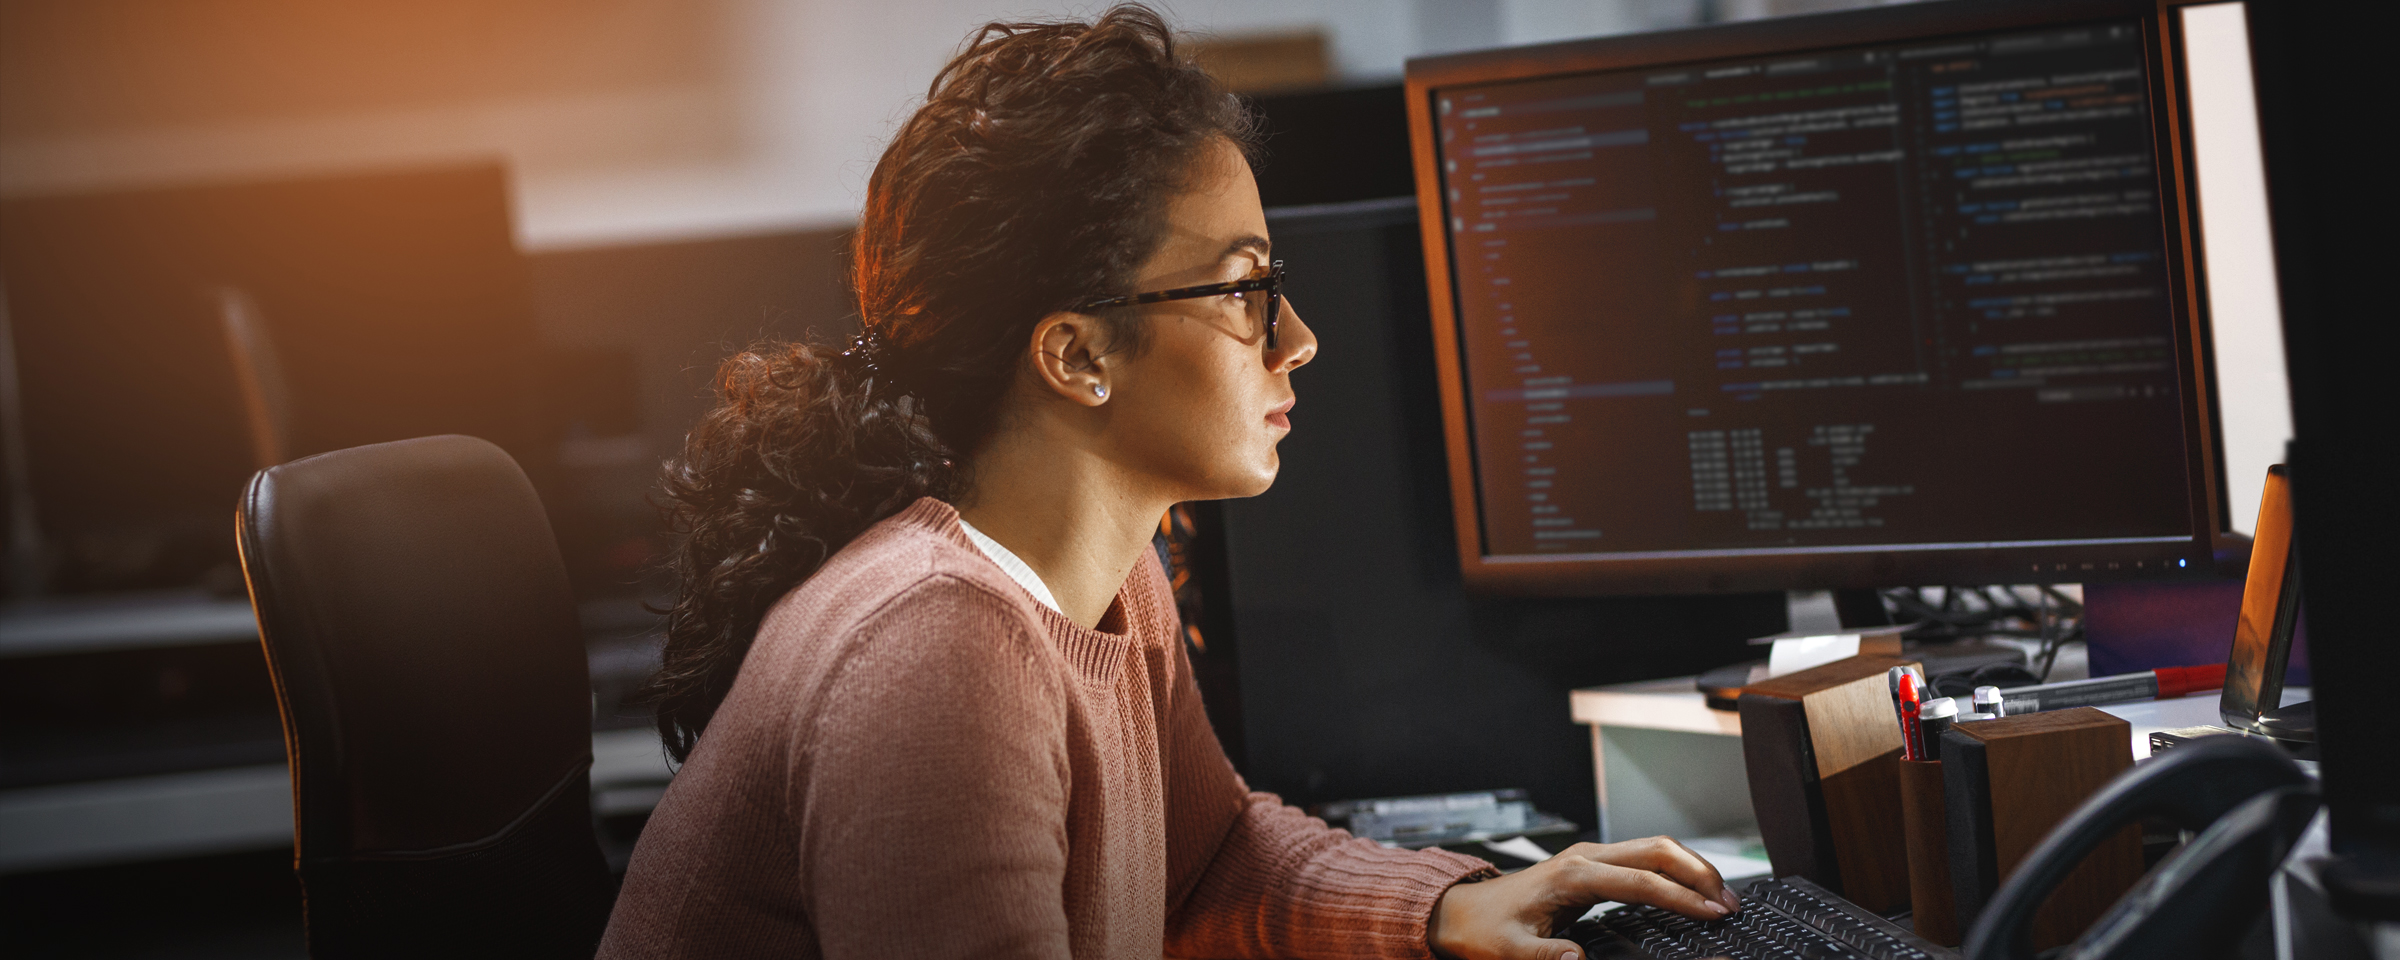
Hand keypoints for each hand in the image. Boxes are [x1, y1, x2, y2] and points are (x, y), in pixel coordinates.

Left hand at [1427, 836, 1739, 959]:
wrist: (1460, 912)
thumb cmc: (1484, 930)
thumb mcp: (1510, 952)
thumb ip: (1545, 956)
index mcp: (1572, 874)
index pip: (1641, 881)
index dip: (1682, 897)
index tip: (1713, 913)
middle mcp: (1585, 858)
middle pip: (1657, 850)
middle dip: (1699, 872)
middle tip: (1731, 902)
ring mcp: (1590, 858)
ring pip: (1653, 849)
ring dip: (1691, 867)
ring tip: (1722, 897)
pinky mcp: (1592, 867)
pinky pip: (1643, 860)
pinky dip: (1673, 871)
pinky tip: (1690, 891)